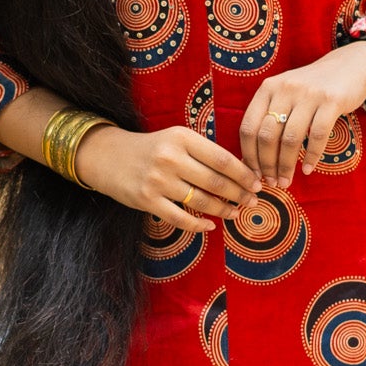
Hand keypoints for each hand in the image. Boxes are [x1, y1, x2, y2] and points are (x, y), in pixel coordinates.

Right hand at [76, 123, 259, 231]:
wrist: (108, 156)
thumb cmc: (151, 149)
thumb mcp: (176, 140)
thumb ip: (203, 153)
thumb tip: (240, 173)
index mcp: (182, 138)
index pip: (222, 159)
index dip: (243, 174)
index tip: (257, 184)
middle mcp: (171, 158)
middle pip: (215, 181)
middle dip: (238, 194)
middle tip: (252, 202)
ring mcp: (158, 180)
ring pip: (200, 201)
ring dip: (223, 210)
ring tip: (235, 213)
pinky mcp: (147, 200)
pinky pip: (180, 218)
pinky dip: (198, 225)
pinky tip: (210, 226)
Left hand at [240, 44, 365, 187]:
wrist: (350, 67)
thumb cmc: (311, 90)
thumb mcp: (285, 95)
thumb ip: (269, 118)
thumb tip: (252, 160)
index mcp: (268, 88)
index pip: (249, 127)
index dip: (249, 155)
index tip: (254, 173)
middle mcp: (285, 88)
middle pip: (267, 135)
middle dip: (267, 165)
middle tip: (272, 182)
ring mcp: (308, 94)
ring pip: (290, 139)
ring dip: (286, 165)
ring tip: (287, 181)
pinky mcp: (331, 100)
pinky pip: (318, 135)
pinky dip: (312, 156)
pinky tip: (307, 169)